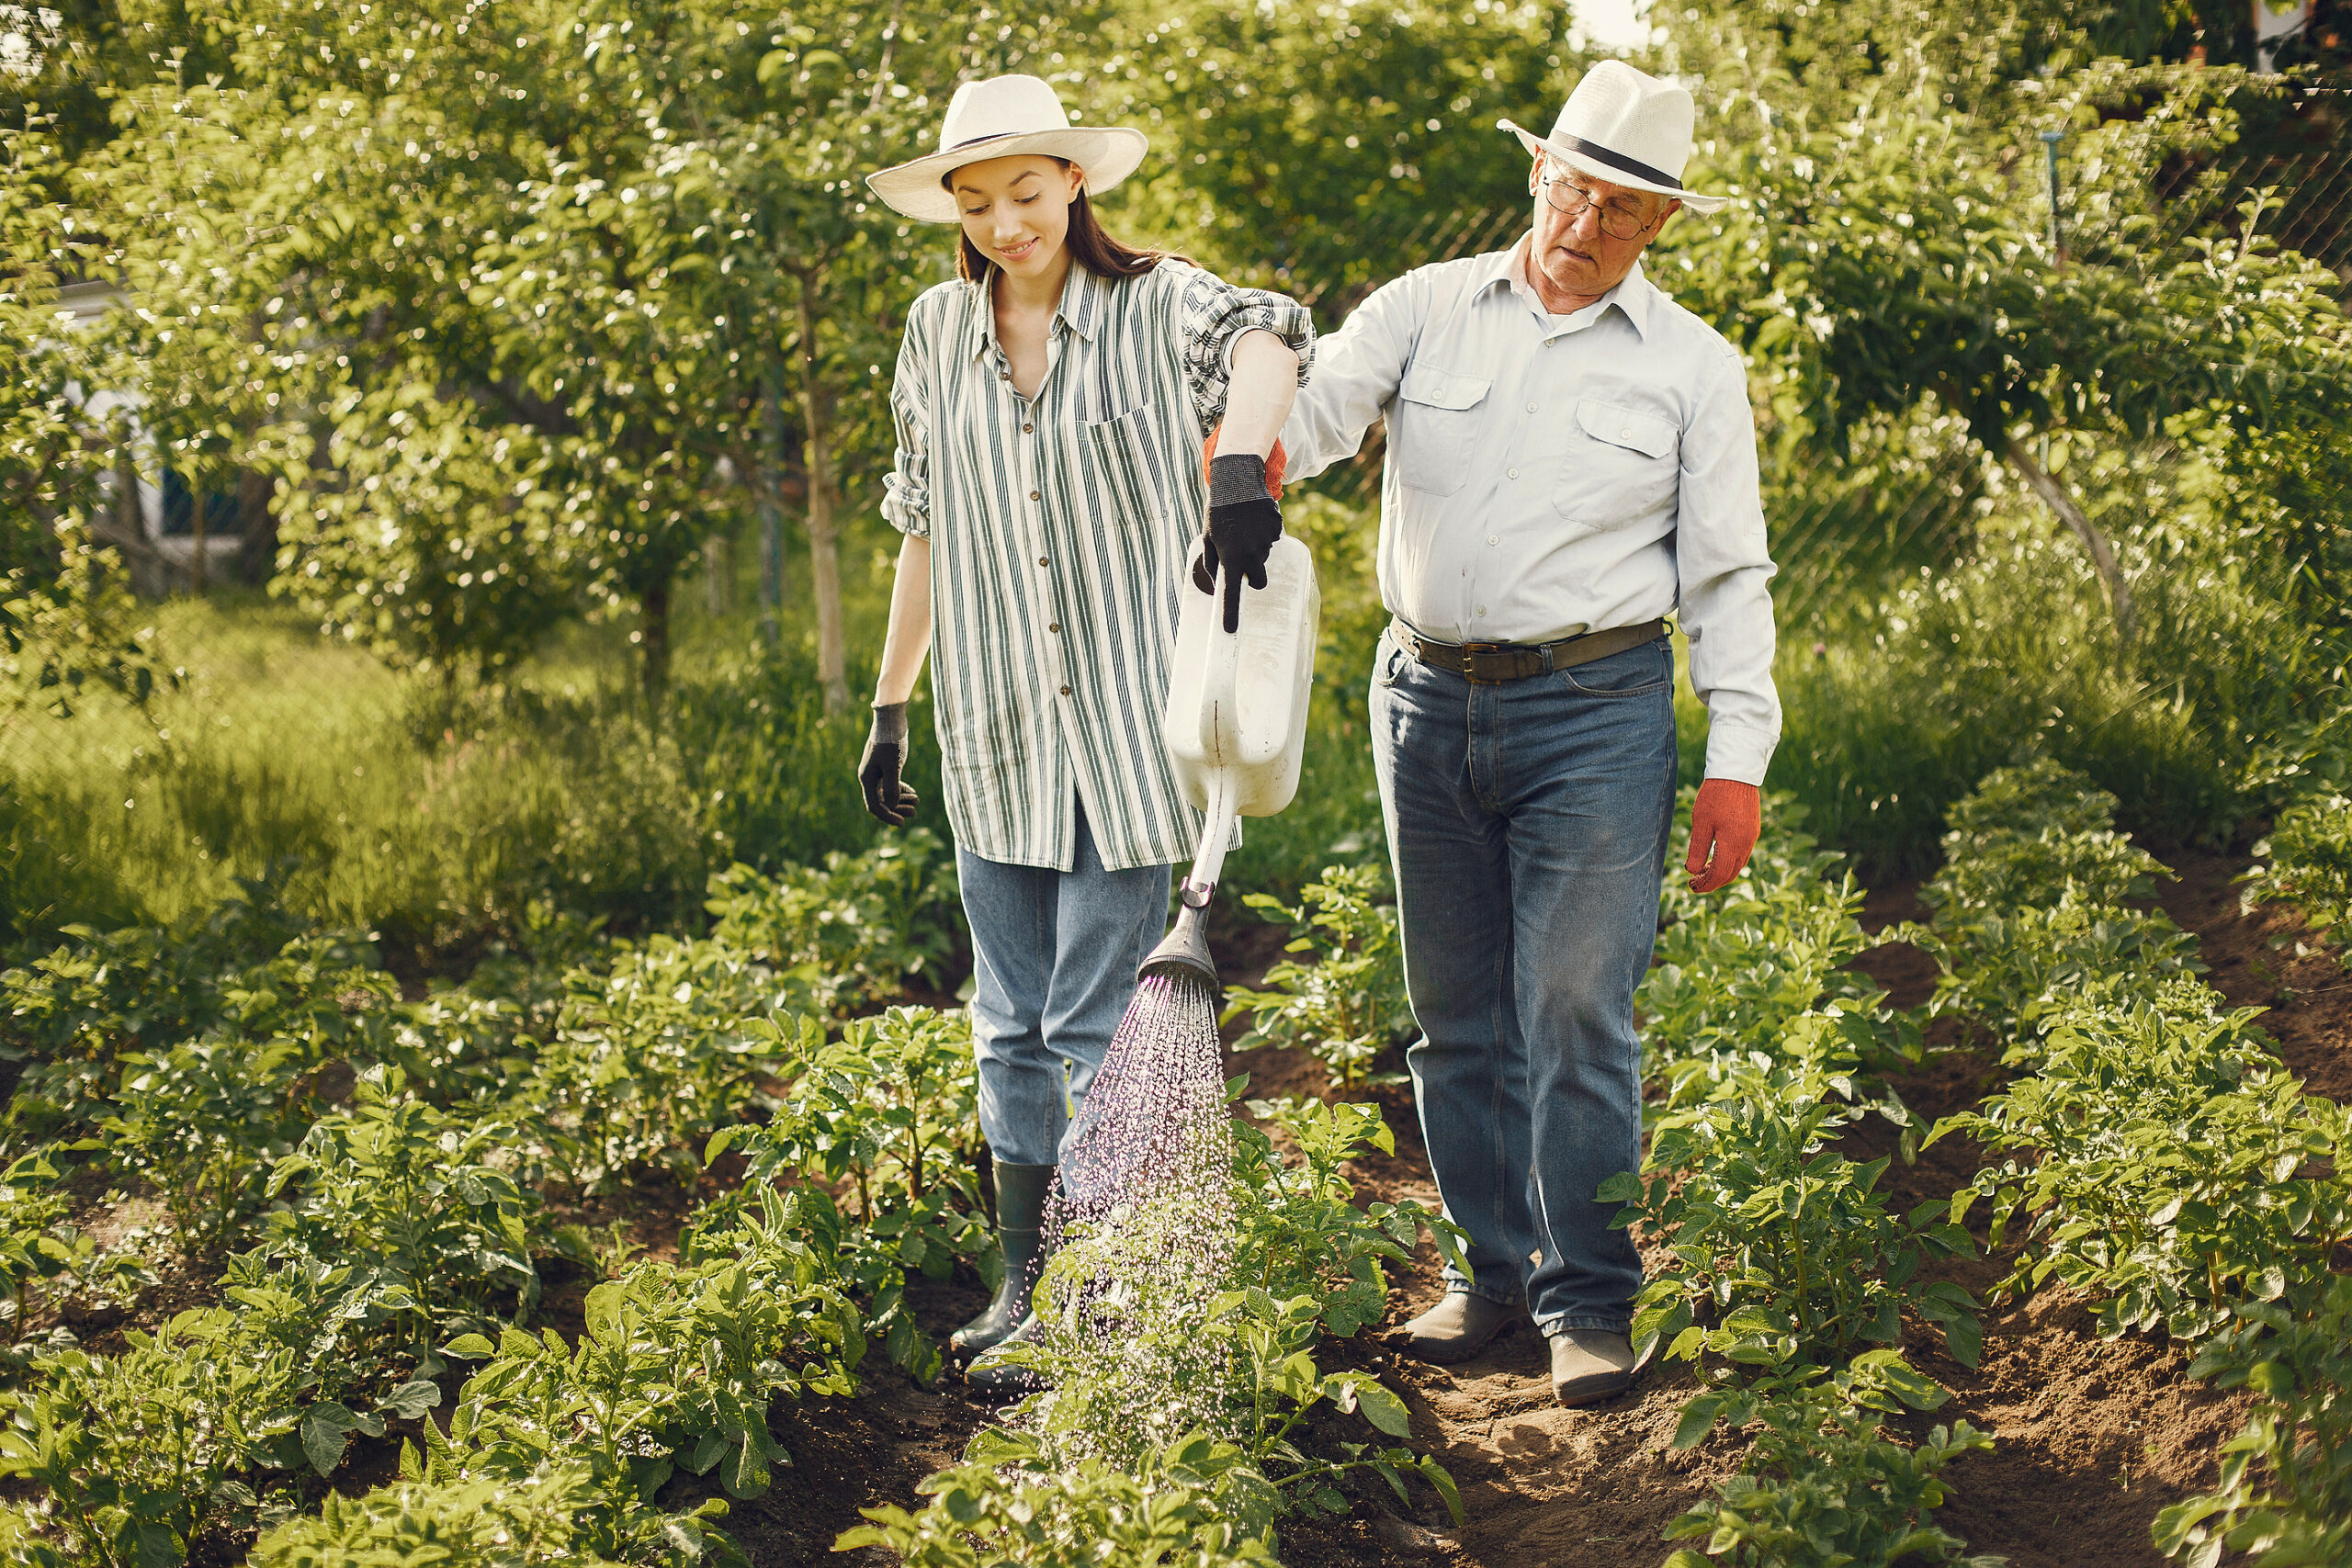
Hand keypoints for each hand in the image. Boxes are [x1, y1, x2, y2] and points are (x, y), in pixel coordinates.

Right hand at [859, 702, 919, 825]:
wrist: (891, 720)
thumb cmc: (891, 742)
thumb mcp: (893, 765)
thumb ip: (891, 787)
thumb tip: (892, 806)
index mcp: (867, 779)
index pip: (875, 806)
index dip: (888, 816)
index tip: (903, 823)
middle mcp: (869, 777)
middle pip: (882, 802)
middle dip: (898, 809)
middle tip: (915, 812)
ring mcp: (877, 772)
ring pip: (887, 794)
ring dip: (902, 800)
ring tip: (917, 802)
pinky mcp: (885, 766)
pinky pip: (891, 785)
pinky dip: (902, 790)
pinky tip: (913, 793)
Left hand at [1195, 451, 1282, 633]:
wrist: (1237, 479)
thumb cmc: (1218, 511)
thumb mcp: (1207, 538)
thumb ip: (1211, 564)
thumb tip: (1216, 585)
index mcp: (1230, 557)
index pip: (1232, 592)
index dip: (1230, 613)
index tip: (1230, 630)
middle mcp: (1251, 552)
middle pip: (1259, 582)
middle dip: (1253, 576)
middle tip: (1242, 559)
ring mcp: (1266, 541)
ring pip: (1263, 557)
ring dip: (1255, 548)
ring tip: (1244, 527)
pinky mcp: (1277, 529)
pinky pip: (1272, 540)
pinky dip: (1264, 533)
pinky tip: (1254, 518)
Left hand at [1684, 778, 1760, 893]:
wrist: (1736, 773)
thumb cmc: (1715, 796)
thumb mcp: (1701, 823)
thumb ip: (1697, 849)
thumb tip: (1692, 871)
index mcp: (1733, 844)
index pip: (1719, 875)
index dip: (1705, 884)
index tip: (1691, 886)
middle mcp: (1746, 844)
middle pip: (1730, 874)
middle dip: (1713, 882)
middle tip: (1695, 883)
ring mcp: (1752, 837)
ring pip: (1738, 865)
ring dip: (1721, 873)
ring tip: (1702, 872)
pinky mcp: (1753, 830)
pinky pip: (1742, 854)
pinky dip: (1729, 862)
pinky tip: (1716, 858)